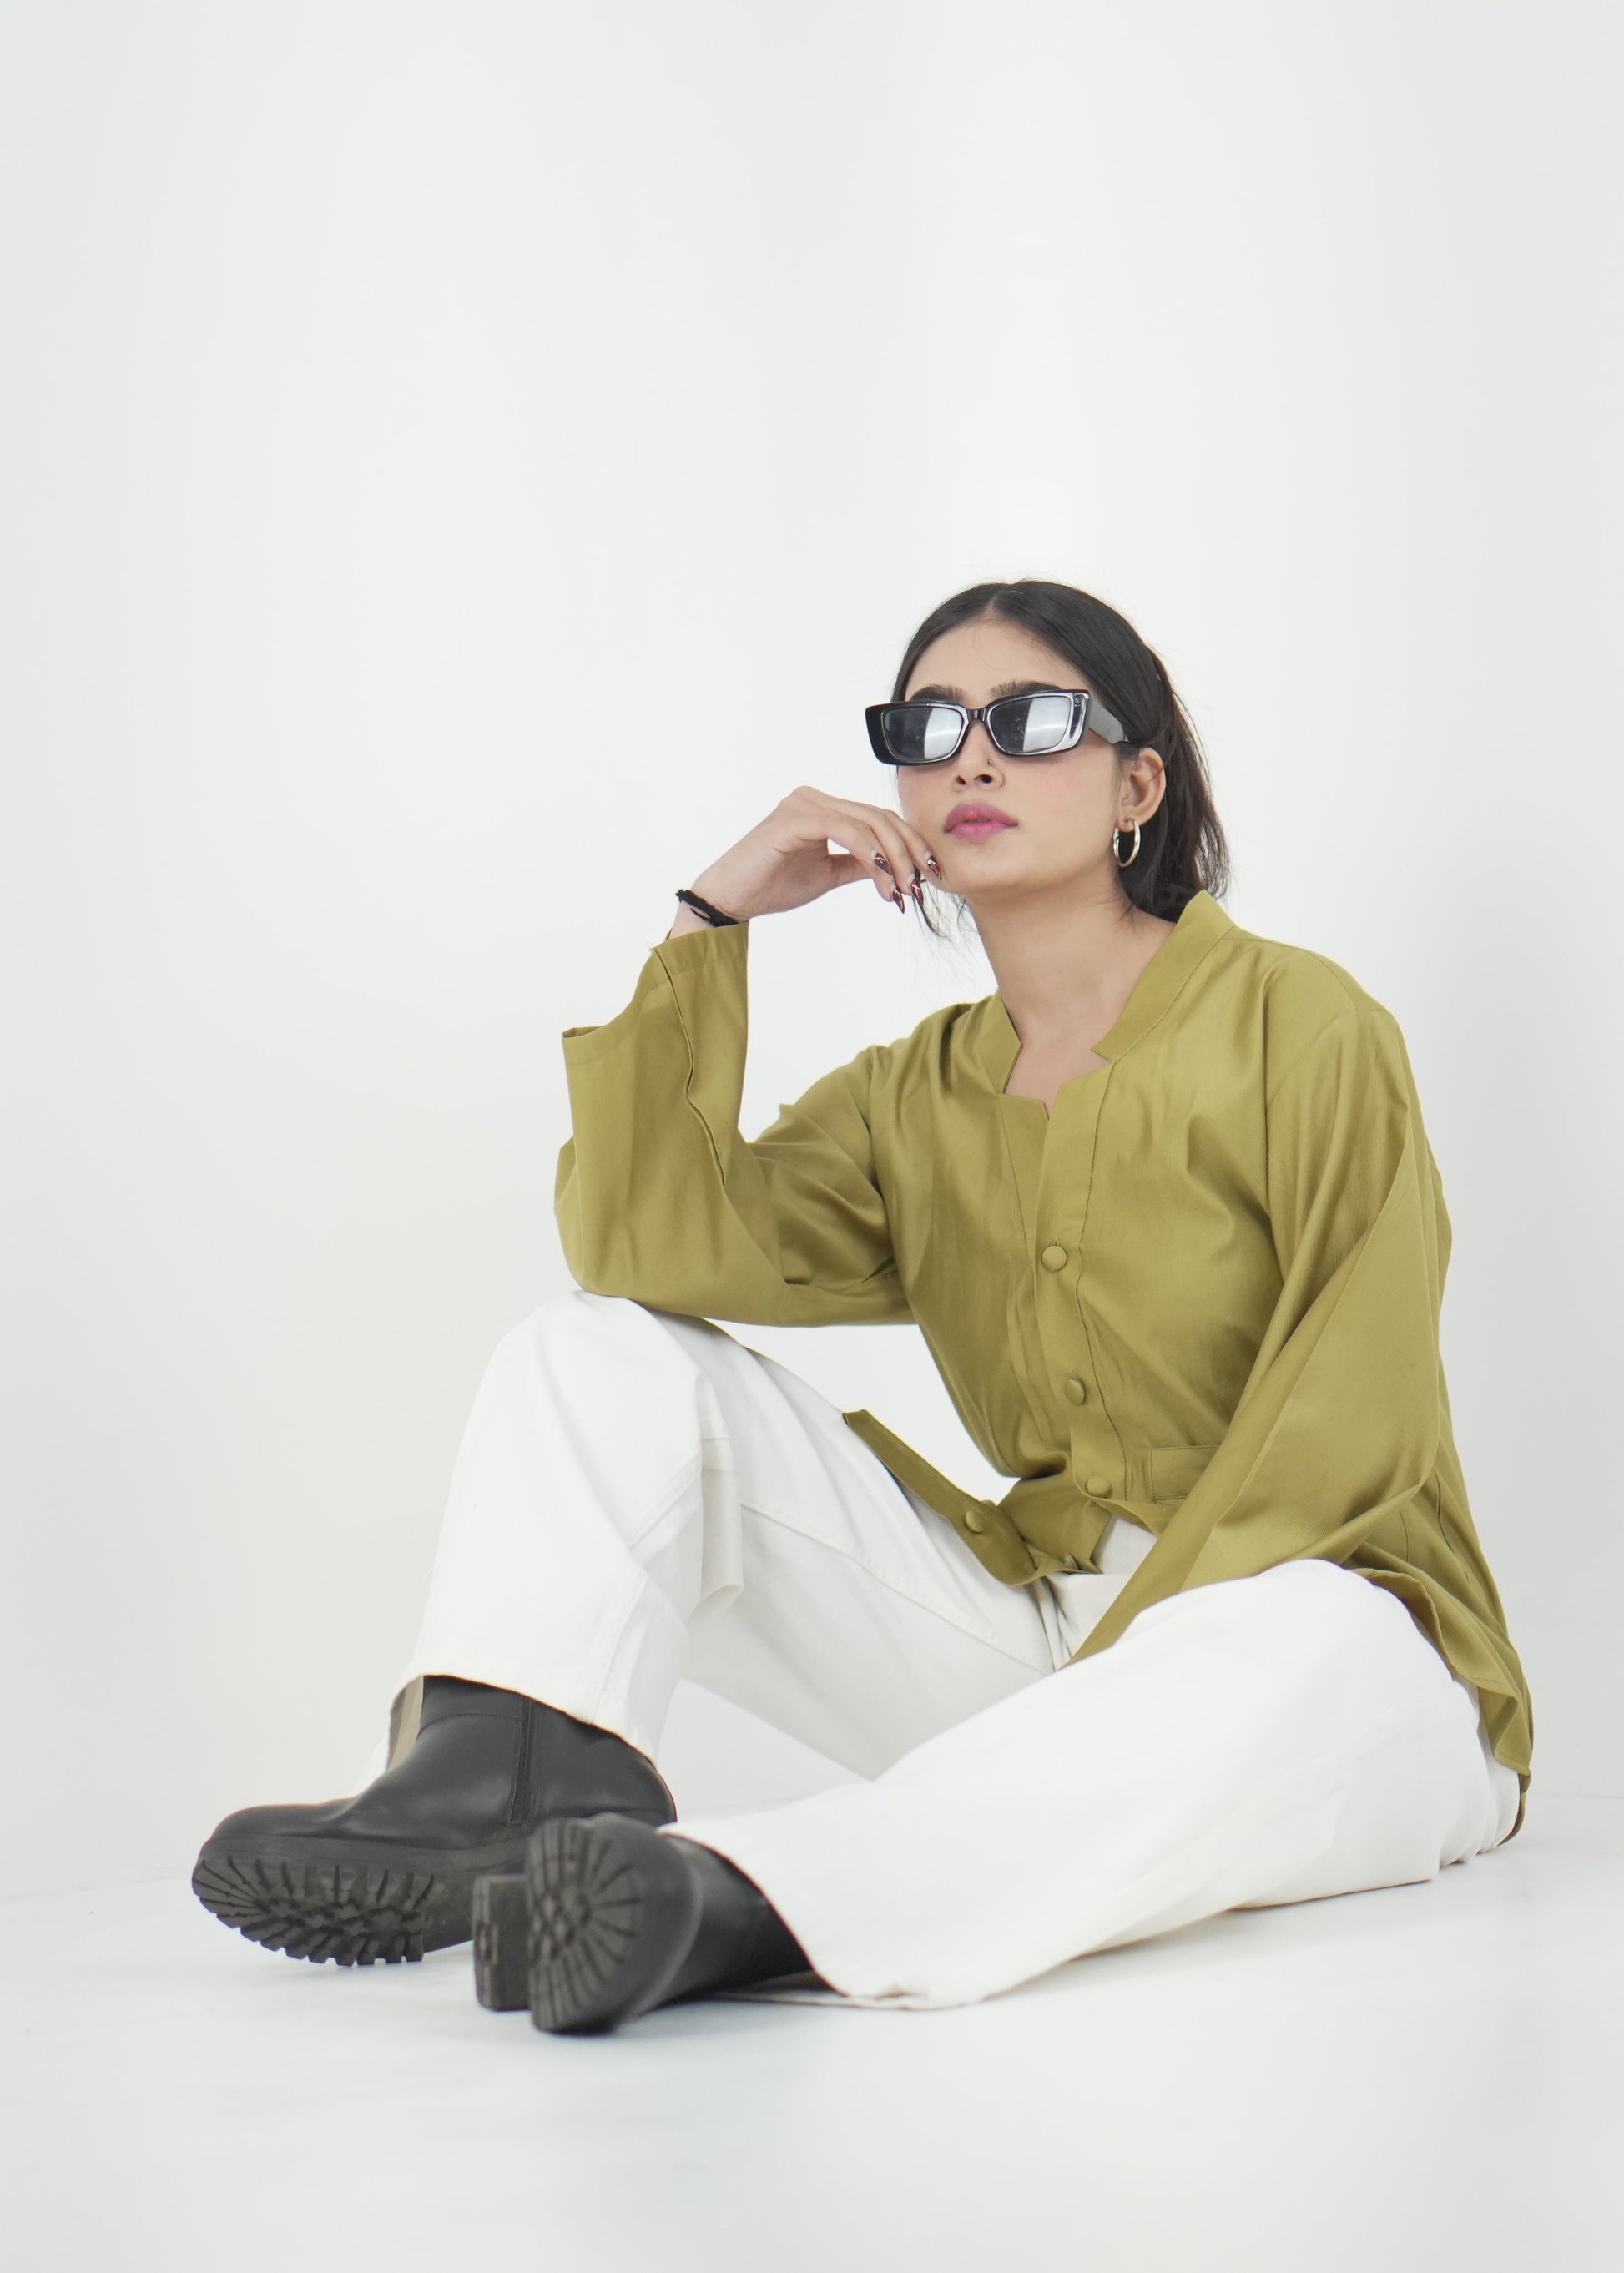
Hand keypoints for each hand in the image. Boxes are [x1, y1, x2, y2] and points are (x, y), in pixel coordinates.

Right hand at [674, 786, 944, 928]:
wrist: (731, 898)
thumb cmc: (771, 886)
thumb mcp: (827, 875)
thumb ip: (857, 865)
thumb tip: (892, 868)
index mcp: (824, 809)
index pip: (880, 820)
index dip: (909, 846)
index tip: (927, 877)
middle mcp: (815, 798)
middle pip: (881, 818)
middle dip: (909, 853)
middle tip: (920, 887)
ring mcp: (805, 804)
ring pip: (869, 823)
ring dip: (893, 859)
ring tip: (901, 891)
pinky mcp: (796, 817)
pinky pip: (846, 831)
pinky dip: (869, 854)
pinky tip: (882, 877)